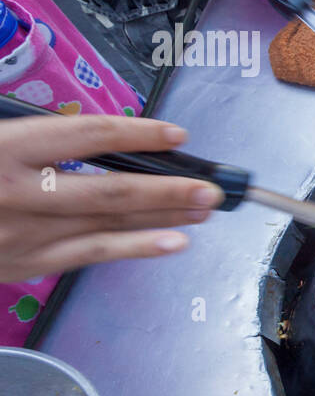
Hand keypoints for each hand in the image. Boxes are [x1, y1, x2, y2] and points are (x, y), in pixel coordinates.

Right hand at [0, 115, 224, 281]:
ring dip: (163, 216)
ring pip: (107, 223)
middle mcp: (16, 192)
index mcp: (2, 148)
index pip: (86, 135)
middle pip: (109, 188)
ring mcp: (21, 233)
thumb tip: (95, 133)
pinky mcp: (23, 264)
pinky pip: (89, 255)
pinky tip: (172, 243)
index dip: (137, 132)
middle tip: (212, 187)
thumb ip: (32, 132)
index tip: (176, 134)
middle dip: (168, 188)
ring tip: (205, 209)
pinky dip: (135, 248)